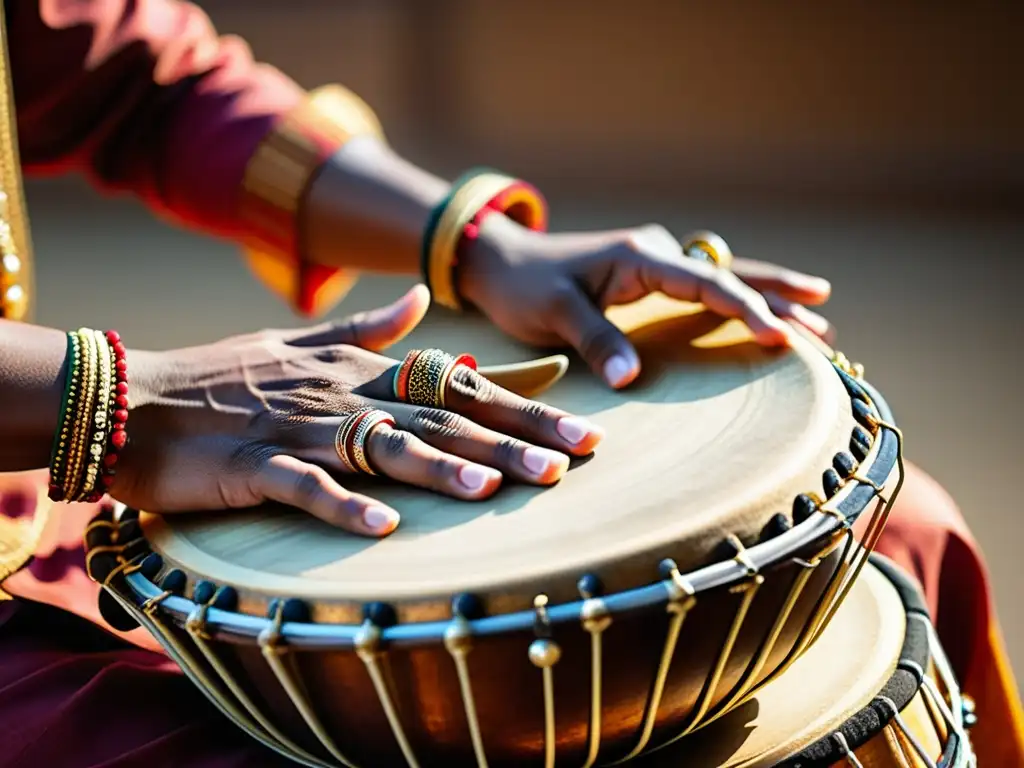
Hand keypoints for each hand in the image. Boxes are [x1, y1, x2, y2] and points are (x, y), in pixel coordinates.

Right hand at [116, 286, 603, 536]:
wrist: (136, 397)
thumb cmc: (224, 376)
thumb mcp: (301, 342)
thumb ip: (366, 323)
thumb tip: (420, 298)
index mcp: (360, 369)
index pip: (458, 385)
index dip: (523, 404)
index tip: (582, 427)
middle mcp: (342, 394)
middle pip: (438, 417)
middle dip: (508, 438)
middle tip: (572, 461)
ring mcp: (298, 429)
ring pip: (381, 446)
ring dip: (437, 467)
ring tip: (493, 487)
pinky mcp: (253, 464)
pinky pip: (304, 487)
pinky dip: (343, 504)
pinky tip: (384, 526)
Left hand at [458, 216, 833, 388]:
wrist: (499, 263)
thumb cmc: (523, 286)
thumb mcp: (553, 311)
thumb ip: (595, 339)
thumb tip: (632, 378)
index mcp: (639, 256)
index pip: (705, 282)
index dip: (745, 308)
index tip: (781, 335)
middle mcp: (655, 254)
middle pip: (729, 273)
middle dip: (777, 294)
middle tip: (823, 316)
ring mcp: (654, 265)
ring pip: (723, 279)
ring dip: (766, 295)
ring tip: (816, 316)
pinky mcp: (647, 281)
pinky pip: (703, 290)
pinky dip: (737, 302)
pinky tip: (759, 317)